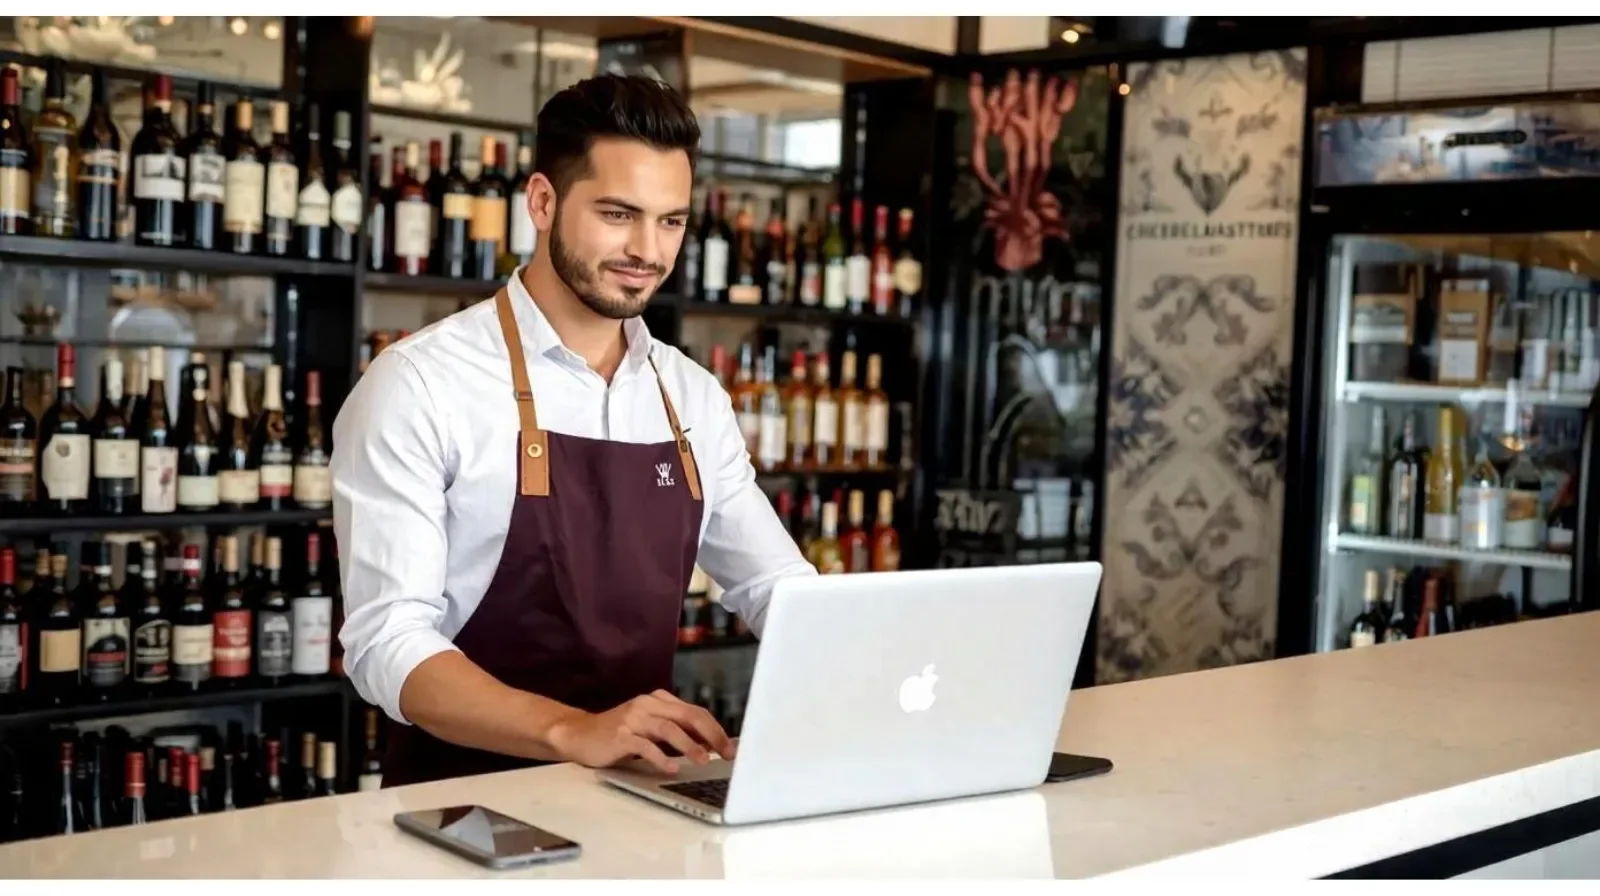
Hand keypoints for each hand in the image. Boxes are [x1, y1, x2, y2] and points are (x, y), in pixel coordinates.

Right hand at [546, 689, 735, 775]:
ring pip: (668, 728)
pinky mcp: (620, 736)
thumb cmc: (619, 734)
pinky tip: (671, 769)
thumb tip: (709, 746)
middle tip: (726, 753)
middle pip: (687, 715)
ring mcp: (633, 719)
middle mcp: (648, 704)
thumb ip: (676, 731)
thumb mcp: (650, 728)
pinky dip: (660, 757)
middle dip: (711, 734)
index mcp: (659, 701)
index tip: (731, 747)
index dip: (715, 729)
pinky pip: (644, 745)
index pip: (695, 711)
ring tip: (704, 760)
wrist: (579, 734)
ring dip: (689, 745)